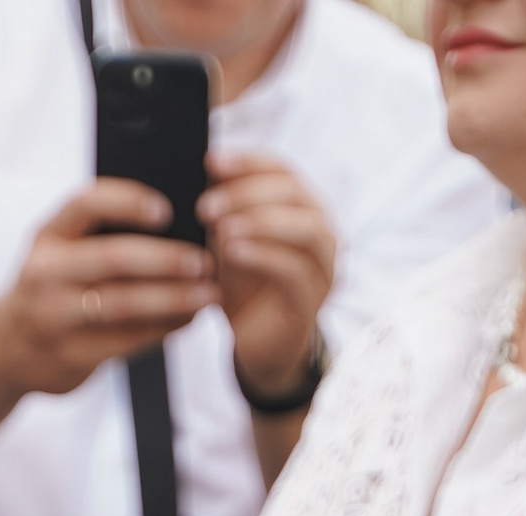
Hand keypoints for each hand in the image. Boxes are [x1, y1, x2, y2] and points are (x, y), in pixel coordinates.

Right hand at [0, 181, 213, 427]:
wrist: (5, 350)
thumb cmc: (48, 288)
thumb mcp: (57, 250)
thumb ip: (97, 233)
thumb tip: (171, 220)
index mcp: (47, 237)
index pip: (87, 204)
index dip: (128, 203)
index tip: (166, 210)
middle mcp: (47, 274)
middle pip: (114, 260)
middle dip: (166, 259)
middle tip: (204, 260)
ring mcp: (58, 318)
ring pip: (125, 306)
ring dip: (174, 300)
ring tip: (207, 294)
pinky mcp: (73, 356)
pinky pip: (128, 341)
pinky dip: (163, 330)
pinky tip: (187, 320)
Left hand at [200, 147, 334, 399]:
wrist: (255, 345)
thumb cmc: (242, 286)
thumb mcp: (227, 239)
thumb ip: (223, 207)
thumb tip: (203, 168)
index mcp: (302, 207)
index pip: (282, 169)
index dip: (247, 161)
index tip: (210, 162)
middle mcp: (321, 231)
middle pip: (294, 192)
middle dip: (247, 193)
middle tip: (205, 205)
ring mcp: (322, 267)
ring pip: (303, 228)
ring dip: (259, 221)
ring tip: (219, 227)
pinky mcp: (311, 301)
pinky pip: (293, 270)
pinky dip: (262, 255)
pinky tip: (232, 252)